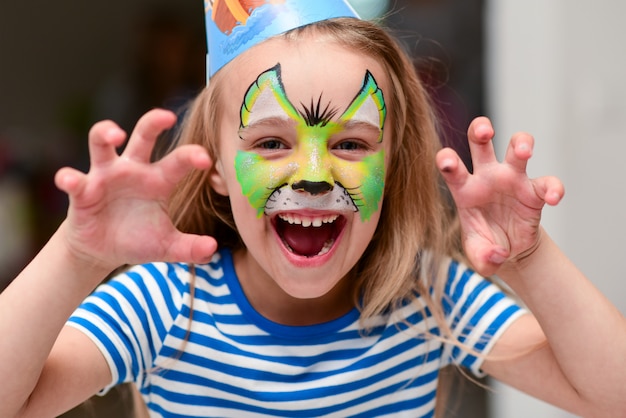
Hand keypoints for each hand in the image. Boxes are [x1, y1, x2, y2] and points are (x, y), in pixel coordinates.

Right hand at [54, 109, 217, 270]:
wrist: (102, 251)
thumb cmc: (138, 239)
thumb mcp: (166, 246)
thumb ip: (189, 248)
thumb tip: (211, 249)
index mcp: (158, 180)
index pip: (178, 162)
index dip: (191, 156)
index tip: (205, 159)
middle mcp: (133, 170)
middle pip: (143, 136)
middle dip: (153, 122)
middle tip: (167, 116)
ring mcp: (105, 176)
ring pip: (102, 144)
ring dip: (105, 133)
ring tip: (115, 135)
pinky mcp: (82, 191)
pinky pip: (74, 180)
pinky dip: (69, 178)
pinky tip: (69, 180)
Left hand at [436, 117, 563, 275]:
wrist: (509, 249)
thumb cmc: (486, 244)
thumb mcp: (479, 256)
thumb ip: (483, 257)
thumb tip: (497, 254)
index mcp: (465, 190)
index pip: (452, 169)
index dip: (447, 160)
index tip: (446, 160)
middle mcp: (487, 177)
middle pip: (481, 143)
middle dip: (481, 130)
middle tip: (485, 130)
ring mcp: (512, 180)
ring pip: (516, 148)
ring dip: (521, 143)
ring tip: (524, 151)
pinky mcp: (535, 191)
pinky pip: (547, 183)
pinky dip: (553, 188)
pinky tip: (554, 199)